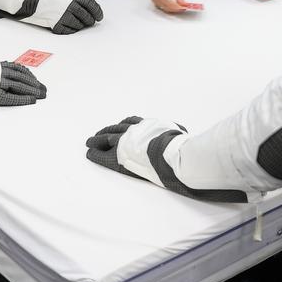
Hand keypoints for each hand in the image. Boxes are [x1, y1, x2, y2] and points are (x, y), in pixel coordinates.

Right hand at [0, 60, 45, 108]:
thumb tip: (2, 67)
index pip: (17, 68)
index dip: (28, 74)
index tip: (35, 79)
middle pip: (22, 77)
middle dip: (35, 83)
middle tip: (44, 89)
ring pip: (20, 85)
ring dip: (33, 90)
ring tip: (41, 95)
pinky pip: (12, 96)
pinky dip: (24, 98)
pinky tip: (31, 100)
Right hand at [19, 0, 103, 33]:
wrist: (35, 4)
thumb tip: (92, 6)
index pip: (91, 5)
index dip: (97, 12)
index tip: (99, 16)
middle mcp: (69, 6)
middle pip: (87, 16)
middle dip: (90, 20)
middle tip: (90, 21)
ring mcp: (63, 16)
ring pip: (80, 25)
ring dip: (82, 25)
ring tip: (79, 22)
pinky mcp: (57, 25)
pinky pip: (70, 30)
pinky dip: (73, 29)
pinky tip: (70, 24)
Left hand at [84, 116, 249, 201]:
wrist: (175, 159)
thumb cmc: (184, 151)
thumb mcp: (182, 137)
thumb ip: (179, 137)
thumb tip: (192, 139)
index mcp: (150, 126)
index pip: (133, 122)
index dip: (125, 125)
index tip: (120, 126)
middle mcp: (136, 131)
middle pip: (117, 128)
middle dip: (107, 130)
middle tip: (99, 133)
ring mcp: (126, 143)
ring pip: (106, 138)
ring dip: (97, 139)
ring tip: (89, 141)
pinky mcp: (120, 157)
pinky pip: (103, 154)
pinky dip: (95, 153)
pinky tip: (88, 153)